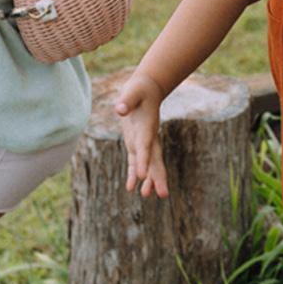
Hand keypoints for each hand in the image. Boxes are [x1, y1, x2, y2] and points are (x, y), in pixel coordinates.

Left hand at [115, 73, 168, 197]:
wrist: (147, 88)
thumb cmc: (139, 88)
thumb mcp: (132, 91)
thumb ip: (127, 100)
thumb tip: (120, 110)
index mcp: (148, 126)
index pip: (145, 146)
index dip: (144, 160)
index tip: (141, 175)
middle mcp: (148, 137)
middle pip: (155, 160)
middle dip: (157, 177)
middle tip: (163, 195)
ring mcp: (143, 141)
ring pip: (148, 164)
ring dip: (147, 179)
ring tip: (145, 195)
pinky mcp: (136, 143)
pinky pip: (136, 161)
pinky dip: (133, 174)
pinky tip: (131, 188)